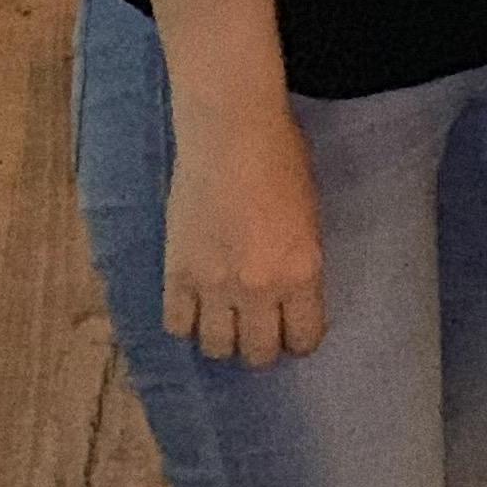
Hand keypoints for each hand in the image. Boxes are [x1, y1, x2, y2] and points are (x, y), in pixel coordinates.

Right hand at [163, 106, 325, 366]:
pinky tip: (194, 305)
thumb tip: (289, 290)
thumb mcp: (310, 216)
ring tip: (224, 321)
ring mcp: (214, 285)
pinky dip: (186, 322)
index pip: (303, 339)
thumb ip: (299, 261)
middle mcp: (260, 289)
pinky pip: (177, 325)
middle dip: (261, 346)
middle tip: (258, 328)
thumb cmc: (282, 159)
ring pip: (216, 348)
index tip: (293, 331)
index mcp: (301, 273)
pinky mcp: (177, 274)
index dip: (299, 340)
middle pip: (259, 353)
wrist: (231, 132)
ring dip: (223, 339)